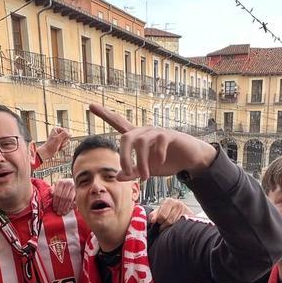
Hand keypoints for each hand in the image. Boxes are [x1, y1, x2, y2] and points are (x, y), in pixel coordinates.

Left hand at [37, 127, 70, 162]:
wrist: (48, 152)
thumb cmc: (51, 145)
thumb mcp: (58, 138)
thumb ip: (65, 134)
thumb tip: (71, 133)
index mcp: (57, 129)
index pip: (66, 131)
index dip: (64, 136)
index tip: (59, 139)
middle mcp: (58, 133)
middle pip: (67, 136)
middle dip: (64, 141)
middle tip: (59, 143)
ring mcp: (60, 138)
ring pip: (67, 141)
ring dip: (64, 145)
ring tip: (58, 146)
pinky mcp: (61, 143)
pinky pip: (66, 145)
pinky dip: (63, 147)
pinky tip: (59, 148)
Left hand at [51, 178, 75, 213]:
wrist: (74, 182)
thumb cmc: (63, 186)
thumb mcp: (57, 186)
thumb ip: (53, 190)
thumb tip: (51, 193)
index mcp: (61, 182)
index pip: (57, 194)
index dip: (55, 202)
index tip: (55, 209)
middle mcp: (68, 183)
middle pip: (63, 197)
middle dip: (60, 206)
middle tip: (59, 212)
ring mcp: (75, 187)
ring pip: (69, 199)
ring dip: (66, 207)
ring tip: (63, 213)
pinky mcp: (80, 191)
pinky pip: (76, 200)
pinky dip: (72, 205)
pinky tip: (70, 210)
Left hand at [90, 103, 215, 180]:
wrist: (189, 159)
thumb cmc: (167, 162)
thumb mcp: (148, 171)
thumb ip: (133, 173)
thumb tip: (118, 176)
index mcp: (137, 138)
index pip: (119, 123)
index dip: (105, 114)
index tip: (91, 105)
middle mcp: (145, 132)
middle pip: (126, 137)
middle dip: (124, 156)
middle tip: (127, 173)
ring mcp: (157, 132)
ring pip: (141, 142)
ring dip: (141, 162)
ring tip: (145, 177)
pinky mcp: (170, 134)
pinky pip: (159, 142)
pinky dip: (157, 155)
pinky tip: (160, 162)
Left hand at [148, 197, 191, 227]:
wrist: (184, 212)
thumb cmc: (170, 211)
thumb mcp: (160, 211)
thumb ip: (154, 215)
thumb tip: (152, 220)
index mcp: (169, 201)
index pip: (161, 215)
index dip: (159, 221)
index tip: (160, 222)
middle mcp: (177, 204)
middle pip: (168, 221)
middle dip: (165, 225)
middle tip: (165, 224)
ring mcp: (185, 210)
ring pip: (175, 224)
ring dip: (171, 227)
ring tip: (171, 225)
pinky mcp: (191, 216)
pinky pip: (181, 225)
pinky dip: (178, 227)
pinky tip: (177, 225)